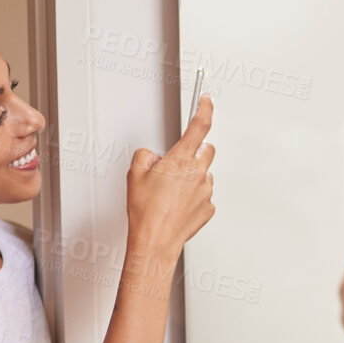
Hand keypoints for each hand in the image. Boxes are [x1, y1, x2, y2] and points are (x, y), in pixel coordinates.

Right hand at [126, 94, 215, 260]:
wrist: (155, 241)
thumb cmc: (146, 211)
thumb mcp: (134, 174)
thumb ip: (146, 156)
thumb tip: (153, 156)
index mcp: (181, 160)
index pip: (199, 126)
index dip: (205, 109)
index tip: (207, 101)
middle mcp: (198, 174)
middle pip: (206, 150)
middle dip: (195, 150)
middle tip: (177, 161)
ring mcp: (206, 191)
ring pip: (205, 174)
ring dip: (193, 176)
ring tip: (171, 192)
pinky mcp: (209, 208)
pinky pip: (203, 194)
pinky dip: (193, 196)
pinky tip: (176, 205)